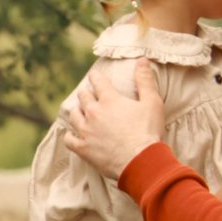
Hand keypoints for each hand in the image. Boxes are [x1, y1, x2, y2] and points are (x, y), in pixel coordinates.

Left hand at [64, 58, 164, 178]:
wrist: (140, 160)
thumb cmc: (147, 130)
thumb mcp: (152, 102)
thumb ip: (145, 80)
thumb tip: (142, 60)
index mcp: (109, 100)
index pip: (98, 81)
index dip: (96, 77)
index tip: (95, 75)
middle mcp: (94, 112)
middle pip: (83, 96)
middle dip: (86, 92)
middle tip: (89, 92)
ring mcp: (86, 131)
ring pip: (74, 115)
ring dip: (77, 111)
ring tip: (80, 110)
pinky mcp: (83, 149)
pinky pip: (69, 139)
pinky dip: (70, 135)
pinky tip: (73, 135)